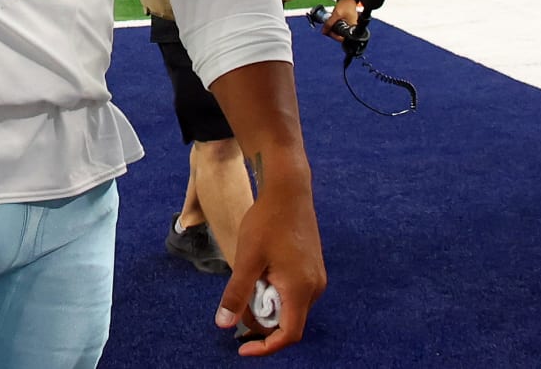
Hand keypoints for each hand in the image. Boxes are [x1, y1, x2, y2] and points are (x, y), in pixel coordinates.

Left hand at [216, 166, 324, 356]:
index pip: (288, 334)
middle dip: (261, 319)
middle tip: (237, 303)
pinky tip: (261, 272)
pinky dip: (275, 291)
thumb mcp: (246, 259)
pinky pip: (294, 292)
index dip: (266, 346)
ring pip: (290, 306)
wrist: (288, 191)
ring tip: (249, 279)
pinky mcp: (312, 268)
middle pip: (288, 321)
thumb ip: (236, 293)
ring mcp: (316, 278)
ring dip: (267, 303)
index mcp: (301, 289)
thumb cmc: (267, 222)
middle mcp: (315, 288)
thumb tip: (224, 324)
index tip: (243, 349)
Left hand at [321, 0, 358, 38]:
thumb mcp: (336, 14)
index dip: (335, 36)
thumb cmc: (346, 5)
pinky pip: (339, 27)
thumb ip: (329, 23)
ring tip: (327, 26)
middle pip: (341, 35)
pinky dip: (334, 25)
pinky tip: (330, 22)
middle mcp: (351, 27)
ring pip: (339, 31)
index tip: (328, 32)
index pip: (343, 38)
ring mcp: (348, 25)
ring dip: (332, 29)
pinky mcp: (346, 22)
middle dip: (332, 32)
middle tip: (326, 29)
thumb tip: (324, 31)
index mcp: (352, 27)